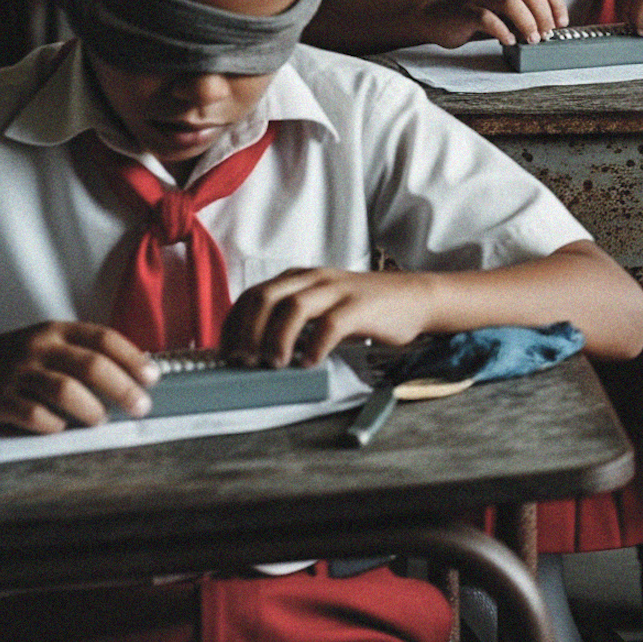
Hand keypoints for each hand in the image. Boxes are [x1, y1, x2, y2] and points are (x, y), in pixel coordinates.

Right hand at [0, 321, 156, 432]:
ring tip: (101, 419)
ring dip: (91, 408)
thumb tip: (133, 373)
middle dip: (122, 388)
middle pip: (92, 365)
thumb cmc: (17, 360)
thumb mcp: (48, 344)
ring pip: (66, 390)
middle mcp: (39, 347)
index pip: (104, 338)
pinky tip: (60, 427)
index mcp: (57, 331)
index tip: (152, 377)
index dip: (132, 358)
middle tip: (140, 406)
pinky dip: (54, 424)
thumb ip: (82, 353)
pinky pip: (34, 415)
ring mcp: (17, 373)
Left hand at [223, 269, 439, 370]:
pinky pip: (330, 324)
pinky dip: (314, 346)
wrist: (416, 297)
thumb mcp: (323, 304)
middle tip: (245, 361)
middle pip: (266, 297)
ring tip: (274, 364)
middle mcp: (316, 278)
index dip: (233, 324)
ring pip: (293, 306)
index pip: (252, 294)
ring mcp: (339, 290)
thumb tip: (256, 350)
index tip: (226, 352)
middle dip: (248, 331)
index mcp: (301, 277)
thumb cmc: (366, 308)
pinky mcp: (360, 306)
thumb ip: (294, 317)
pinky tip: (310, 363)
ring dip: (276, 339)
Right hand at [432, 0, 566, 45]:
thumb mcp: (507, 15)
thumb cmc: (477, 18)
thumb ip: (526, 17)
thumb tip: (549, 30)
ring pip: (510, 2)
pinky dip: (502, 31)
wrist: (440, 19)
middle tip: (546, 35)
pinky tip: (508, 41)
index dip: (556, 4)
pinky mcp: (467, 11)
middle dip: (543, 15)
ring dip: (526, 22)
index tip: (561, 23)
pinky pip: (487, 18)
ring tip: (531, 39)